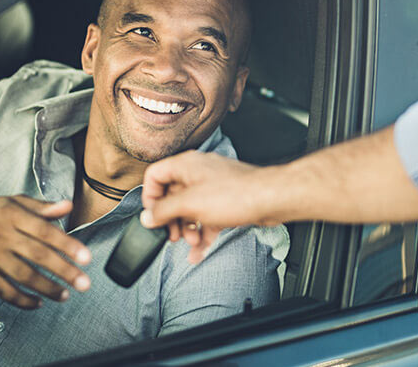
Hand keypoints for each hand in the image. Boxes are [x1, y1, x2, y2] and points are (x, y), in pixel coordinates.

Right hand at [0, 195, 91, 308]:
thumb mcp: (12, 203)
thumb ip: (41, 207)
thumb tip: (69, 206)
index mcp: (12, 214)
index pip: (45, 231)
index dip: (67, 245)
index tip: (86, 258)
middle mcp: (1, 234)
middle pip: (38, 255)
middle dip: (63, 271)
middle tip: (84, 284)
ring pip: (23, 275)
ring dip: (46, 288)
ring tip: (64, 295)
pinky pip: (4, 291)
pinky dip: (23, 300)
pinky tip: (38, 302)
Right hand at [141, 151, 276, 262]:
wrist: (271, 199)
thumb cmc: (236, 194)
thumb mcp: (190, 204)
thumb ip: (164, 211)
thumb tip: (147, 217)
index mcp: (186, 165)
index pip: (155, 176)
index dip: (150, 197)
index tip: (152, 216)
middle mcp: (198, 173)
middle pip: (172, 196)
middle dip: (171, 219)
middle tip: (172, 235)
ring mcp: (213, 187)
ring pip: (190, 209)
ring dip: (188, 229)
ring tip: (191, 243)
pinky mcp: (226, 201)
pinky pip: (206, 218)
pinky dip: (202, 234)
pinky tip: (199, 252)